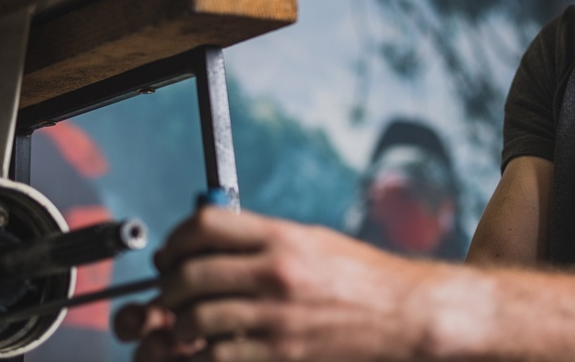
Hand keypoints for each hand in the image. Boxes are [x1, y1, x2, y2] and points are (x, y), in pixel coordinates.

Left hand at [127, 207, 435, 360]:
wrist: (405, 315)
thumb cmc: (362, 277)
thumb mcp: (313, 240)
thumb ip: (261, 238)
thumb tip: (207, 240)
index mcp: (283, 238)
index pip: (204, 225)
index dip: (177, 238)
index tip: (173, 252)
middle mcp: (276, 273)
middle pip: (189, 274)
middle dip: (169, 286)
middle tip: (171, 293)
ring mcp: (276, 317)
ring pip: (193, 320)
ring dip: (180, 324)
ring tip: (187, 324)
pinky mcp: (279, 354)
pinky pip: (216, 355)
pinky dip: (202, 353)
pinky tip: (210, 347)